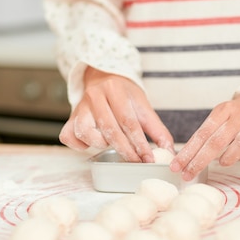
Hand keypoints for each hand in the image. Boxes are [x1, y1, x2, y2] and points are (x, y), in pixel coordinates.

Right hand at [59, 67, 173, 162]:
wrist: (103, 77)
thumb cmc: (125, 95)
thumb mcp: (143, 106)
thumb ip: (157, 129)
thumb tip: (170, 151)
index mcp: (115, 90)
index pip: (129, 122)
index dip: (139, 143)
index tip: (149, 159)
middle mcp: (95, 96)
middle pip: (110, 130)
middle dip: (126, 151)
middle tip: (137, 162)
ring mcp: (80, 107)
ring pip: (87, 134)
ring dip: (102, 146)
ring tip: (113, 146)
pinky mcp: (70, 117)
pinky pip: (69, 136)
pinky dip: (80, 146)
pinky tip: (92, 145)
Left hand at [170, 77, 239, 179]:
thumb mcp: (225, 114)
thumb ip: (211, 132)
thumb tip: (191, 157)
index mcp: (223, 111)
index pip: (201, 134)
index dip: (187, 152)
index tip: (176, 166)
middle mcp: (238, 117)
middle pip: (215, 142)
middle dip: (198, 161)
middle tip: (187, 174)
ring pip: (238, 145)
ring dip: (227, 158)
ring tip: (222, 162)